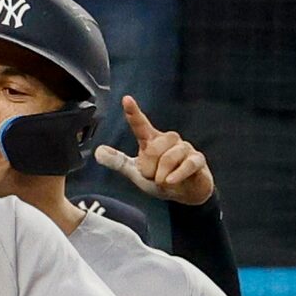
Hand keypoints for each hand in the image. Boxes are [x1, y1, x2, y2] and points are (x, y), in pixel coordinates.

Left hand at [92, 98, 214, 205]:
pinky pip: (187, 164)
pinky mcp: (197, 160)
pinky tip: (171, 182)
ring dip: (162, 175)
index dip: (133, 113)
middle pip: (154, 147)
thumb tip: (98, 152)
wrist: (187, 195)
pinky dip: (178, 174)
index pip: (141, 125)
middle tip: (154, 178)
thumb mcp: (137, 173)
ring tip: (164, 182)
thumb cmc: (162, 180)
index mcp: (152, 141)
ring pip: (170, 156)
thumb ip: (119, 162)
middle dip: (150, 167)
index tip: (126, 100)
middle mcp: (168, 140)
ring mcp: (185, 148)